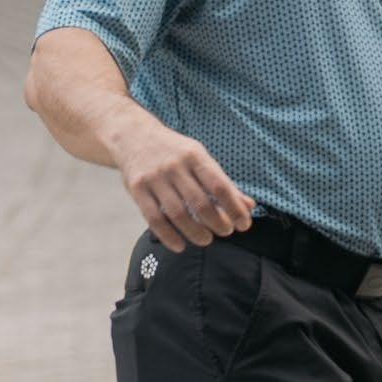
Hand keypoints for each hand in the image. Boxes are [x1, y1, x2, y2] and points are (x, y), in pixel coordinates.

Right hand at [110, 115, 252, 249]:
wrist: (132, 136)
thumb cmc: (174, 151)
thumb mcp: (199, 158)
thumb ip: (223, 182)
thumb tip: (248, 206)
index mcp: (194, 155)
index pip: (219, 186)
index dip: (235, 208)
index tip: (244, 224)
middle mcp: (174, 166)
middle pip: (200, 203)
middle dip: (218, 223)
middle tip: (225, 232)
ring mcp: (154, 178)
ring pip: (178, 214)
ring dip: (195, 232)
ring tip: (206, 240)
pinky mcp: (137, 189)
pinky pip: (154, 219)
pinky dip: (169, 236)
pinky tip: (180, 245)